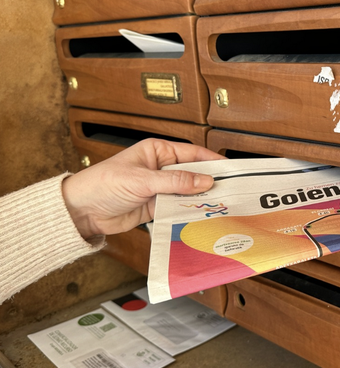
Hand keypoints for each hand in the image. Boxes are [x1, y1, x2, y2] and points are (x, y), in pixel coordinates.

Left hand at [62, 139, 225, 237]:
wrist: (82, 211)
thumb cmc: (103, 184)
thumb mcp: (142, 180)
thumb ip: (176, 181)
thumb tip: (205, 181)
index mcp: (158, 152)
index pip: (192, 153)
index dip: (212, 161)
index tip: (230, 170)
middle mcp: (161, 168)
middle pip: (194, 174)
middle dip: (210, 182)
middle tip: (230, 191)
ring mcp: (160, 188)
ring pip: (188, 192)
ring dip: (201, 199)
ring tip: (220, 206)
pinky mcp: (157, 207)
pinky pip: (179, 208)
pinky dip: (189, 212)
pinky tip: (201, 216)